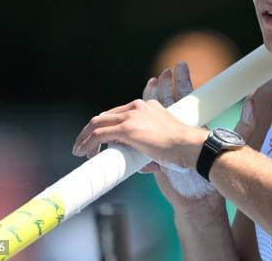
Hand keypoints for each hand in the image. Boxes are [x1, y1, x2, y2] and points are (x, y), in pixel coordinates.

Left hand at [71, 65, 207, 168]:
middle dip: (91, 131)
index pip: (118, 113)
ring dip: (85, 137)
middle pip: (105, 116)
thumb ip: (151, 149)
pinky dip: (88, 143)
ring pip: (98, 123)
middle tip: (85, 146)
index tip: (99, 139)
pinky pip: (99, 134)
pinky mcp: (128, 129)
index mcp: (147, 107)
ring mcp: (132, 117)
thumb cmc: (183, 149)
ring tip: (80, 151)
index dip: (105, 126)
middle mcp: (138, 107)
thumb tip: (143, 165)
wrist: (191, 147)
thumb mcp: (164, 142)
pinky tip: (85, 153)